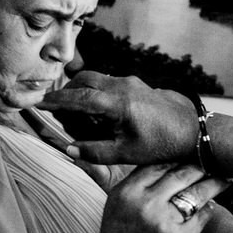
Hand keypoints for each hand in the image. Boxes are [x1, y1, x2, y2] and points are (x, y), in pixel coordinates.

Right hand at [39, 71, 196, 165]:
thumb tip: (69, 150)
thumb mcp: (127, 154)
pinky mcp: (137, 84)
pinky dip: (96, 91)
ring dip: (82, 91)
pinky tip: (99, 112)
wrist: (193, 131)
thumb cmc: (163, 144)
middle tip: (59, 112)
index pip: (79, 97)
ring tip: (79, 115)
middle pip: (84, 80)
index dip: (57, 100)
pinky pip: (109, 82)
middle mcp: (123, 86)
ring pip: (96, 78)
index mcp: (119, 103)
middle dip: (67, 93)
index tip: (39, 103)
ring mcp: (132, 82)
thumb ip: (95, 152)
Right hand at [87, 163, 229, 232]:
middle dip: (202, 166)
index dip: (180, 157)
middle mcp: (144, 203)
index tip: (193, 153)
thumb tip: (170, 161)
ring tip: (225, 178)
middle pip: (182, 174)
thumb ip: (138, 182)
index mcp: (127, 191)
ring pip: (197, 194)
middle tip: (216, 161)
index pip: (160, 164)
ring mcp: (163, 222)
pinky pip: (201, 217)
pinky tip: (210, 205)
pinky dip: (208, 210)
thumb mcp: (118, 204)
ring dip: (214, 184)